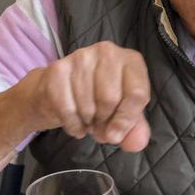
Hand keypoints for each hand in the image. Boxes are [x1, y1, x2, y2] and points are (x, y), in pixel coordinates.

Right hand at [22, 41, 151, 150]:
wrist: (57, 90)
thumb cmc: (98, 99)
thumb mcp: (123, 112)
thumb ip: (135, 128)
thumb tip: (137, 143)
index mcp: (131, 60)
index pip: (136, 93)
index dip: (127, 120)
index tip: (116, 135)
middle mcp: (108, 52)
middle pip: (110, 99)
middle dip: (105, 122)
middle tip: (100, 128)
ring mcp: (81, 57)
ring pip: (88, 105)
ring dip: (88, 123)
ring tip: (88, 121)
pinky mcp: (57, 69)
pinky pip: (67, 109)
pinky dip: (72, 125)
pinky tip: (75, 123)